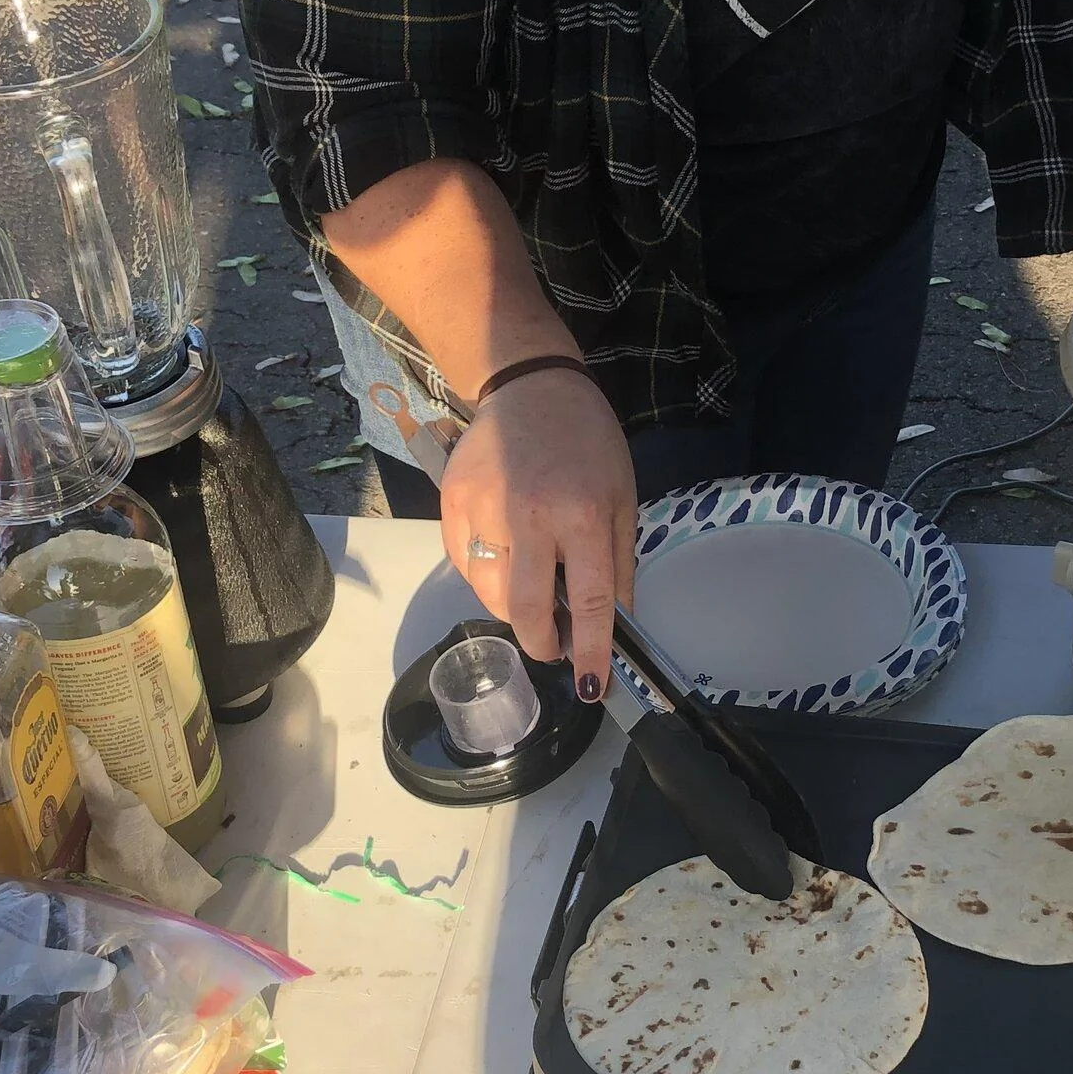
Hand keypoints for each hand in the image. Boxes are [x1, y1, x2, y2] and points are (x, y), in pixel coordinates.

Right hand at [440, 368, 635, 699]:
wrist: (530, 386)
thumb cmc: (587, 442)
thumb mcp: (621, 499)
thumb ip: (619, 565)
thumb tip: (613, 625)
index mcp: (582, 515)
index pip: (588, 604)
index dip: (589, 654)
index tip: (589, 687)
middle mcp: (528, 517)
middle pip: (524, 611)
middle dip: (541, 643)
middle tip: (552, 645)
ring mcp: (482, 510)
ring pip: (490, 594)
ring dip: (514, 610)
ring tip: (533, 590)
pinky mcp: (451, 505)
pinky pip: (464, 566)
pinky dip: (486, 578)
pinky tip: (506, 559)